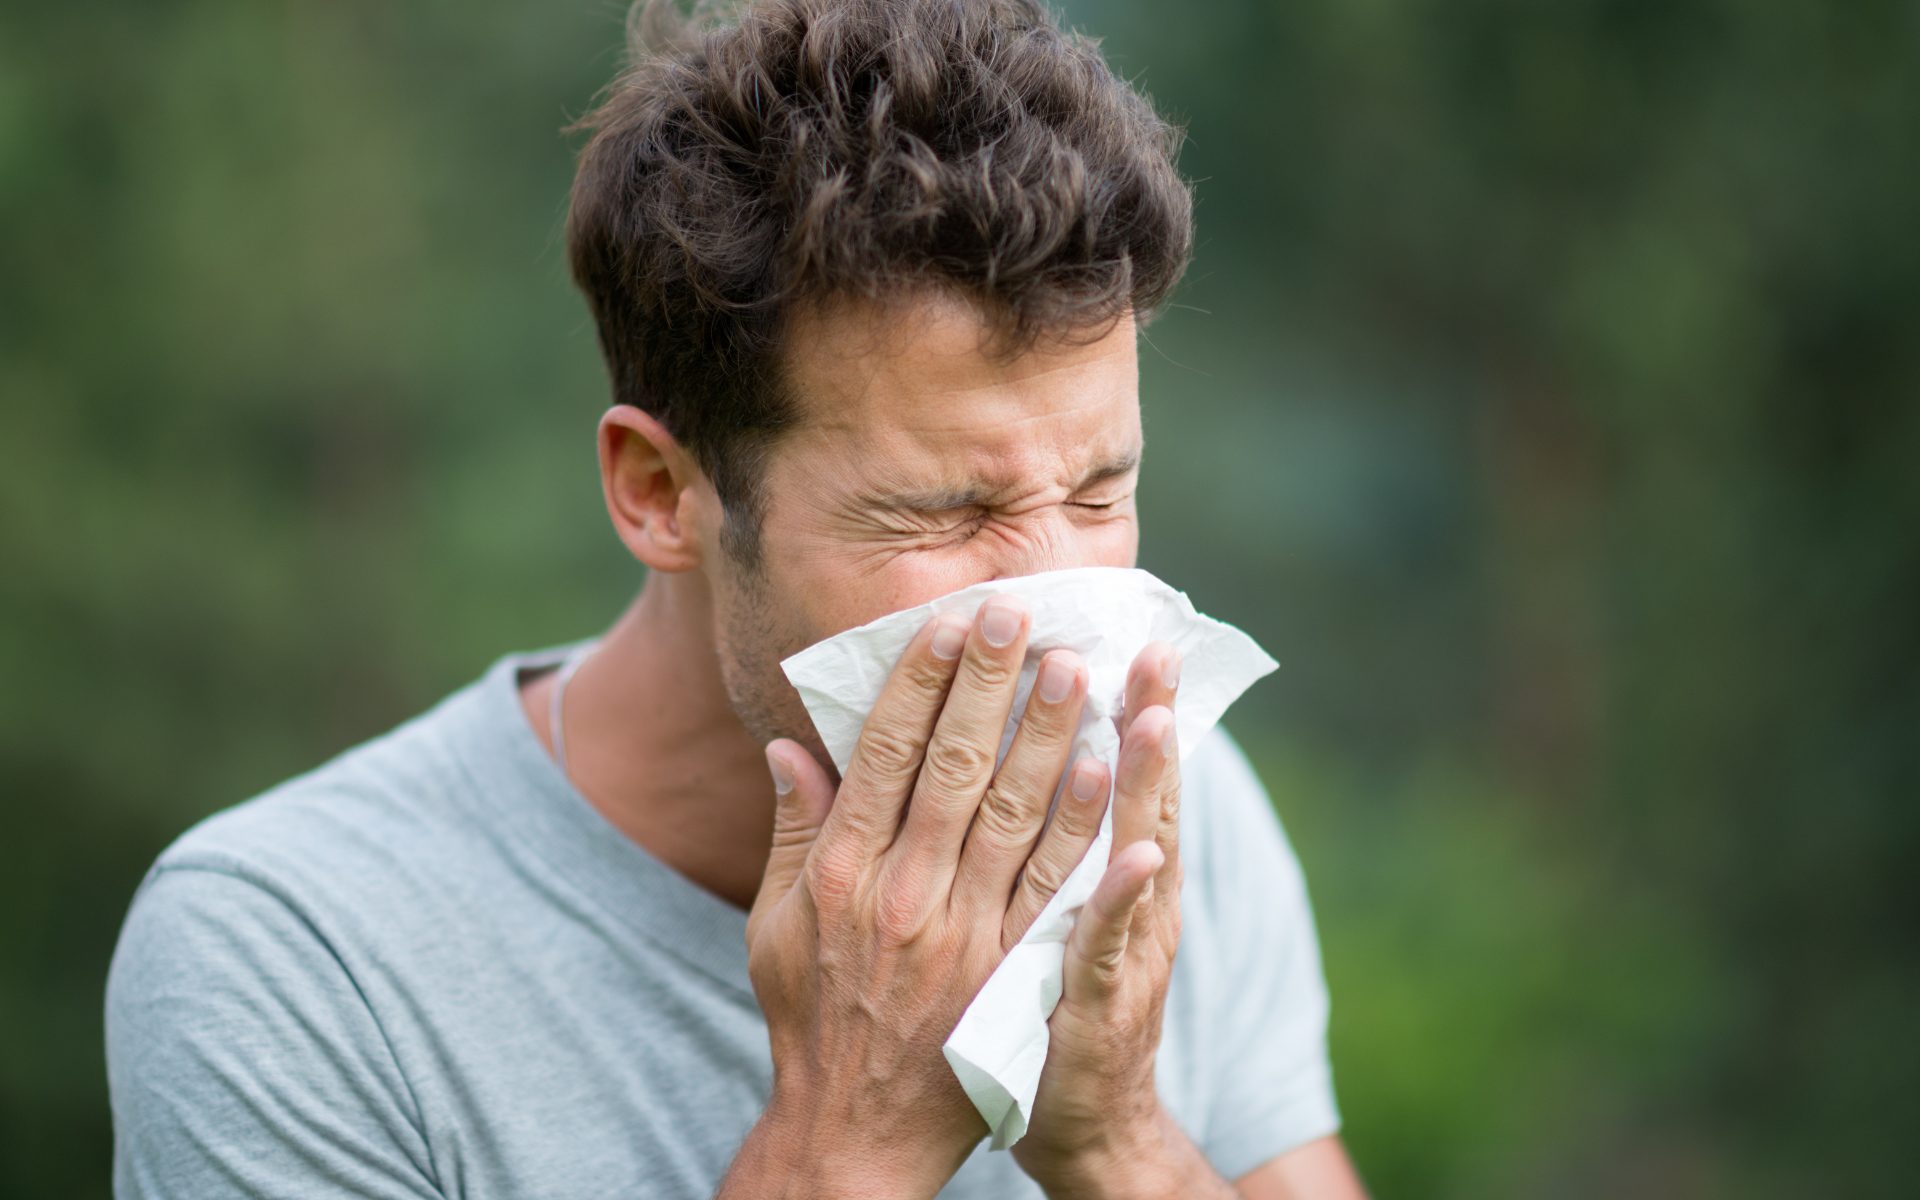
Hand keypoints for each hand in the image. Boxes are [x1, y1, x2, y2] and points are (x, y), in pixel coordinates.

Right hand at [722, 596, 1114, 1198]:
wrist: (853, 1130)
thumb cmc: (809, 1016)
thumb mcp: (774, 924)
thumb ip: (791, 831)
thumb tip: (788, 747)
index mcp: (840, 870)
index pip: (884, 752)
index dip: (920, 681)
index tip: (948, 622)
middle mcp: (901, 891)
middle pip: (955, 767)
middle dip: (991, 684)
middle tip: (1021, 612)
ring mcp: (961, 933)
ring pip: (1014, 814)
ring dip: (1047, 735)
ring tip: (1077, 666)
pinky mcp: (1010, 972)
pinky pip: (1055, 886)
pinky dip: (1082, 825)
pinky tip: (1107, 769)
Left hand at [1012, 642, 1185, 1196]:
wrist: (1083, 1125)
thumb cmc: (1055, 1007)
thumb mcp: (1054, 914)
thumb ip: (1045, 841)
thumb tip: (1041, 763)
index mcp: (1108, 871)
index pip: (1117, 773)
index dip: (1129, 708)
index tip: (1129, 636)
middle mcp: (1132, 898)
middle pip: (1143, 795)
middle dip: (1150, 718)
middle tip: (1155, 645)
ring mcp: (1124, 947)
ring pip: (1138, 852)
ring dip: (1147, 785)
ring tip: (1154, 716)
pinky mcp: (1101, 999)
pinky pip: (1111, 941)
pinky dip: (1126, 896)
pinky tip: (1141, 854)